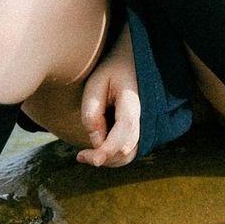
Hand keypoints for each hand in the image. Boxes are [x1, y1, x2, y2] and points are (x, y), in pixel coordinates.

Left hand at [64, 37, 140, 170]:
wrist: (130, 64)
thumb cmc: (110, 71)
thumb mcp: (95, 83)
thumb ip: (92, 111)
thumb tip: (95, 140)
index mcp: (134, 102)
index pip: (126, 131)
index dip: (108, 149)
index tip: (86, 158)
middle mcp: (143, 118)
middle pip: (127, 149)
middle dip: (104, 158)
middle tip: (81, 156)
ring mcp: (143, 126)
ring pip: (129, 155)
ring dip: (108, 159)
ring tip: (86, 154)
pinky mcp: (138, 131)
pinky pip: (128, 150)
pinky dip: (112, 155)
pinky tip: (96, 149)